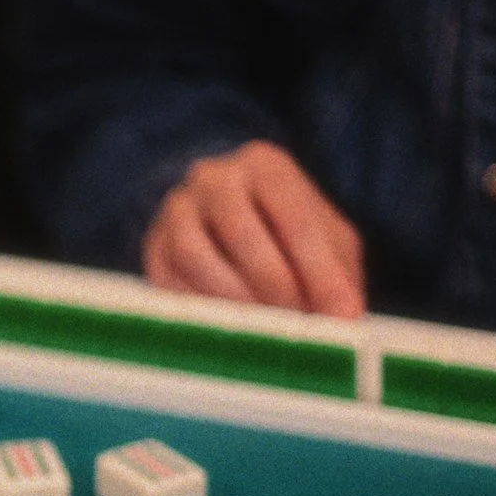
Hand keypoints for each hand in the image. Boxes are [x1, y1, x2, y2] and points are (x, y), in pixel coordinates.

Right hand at [142, 141, 366, 317]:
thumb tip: (342, 320)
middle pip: (240, 231)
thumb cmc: (284, 231)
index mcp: (264, 165)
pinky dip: (202, 311)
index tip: (341, 315)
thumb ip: (337, 273)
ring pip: (194, 255)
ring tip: (263, 330)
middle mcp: (213, 178)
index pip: (294, 215)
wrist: (221, 219)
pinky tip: (229, 329)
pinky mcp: (153, 249)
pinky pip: (168, 281)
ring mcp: (176, 211)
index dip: (320, 271)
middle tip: (297, 325)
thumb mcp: (324, 238)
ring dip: (233, 299)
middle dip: (274, 285)